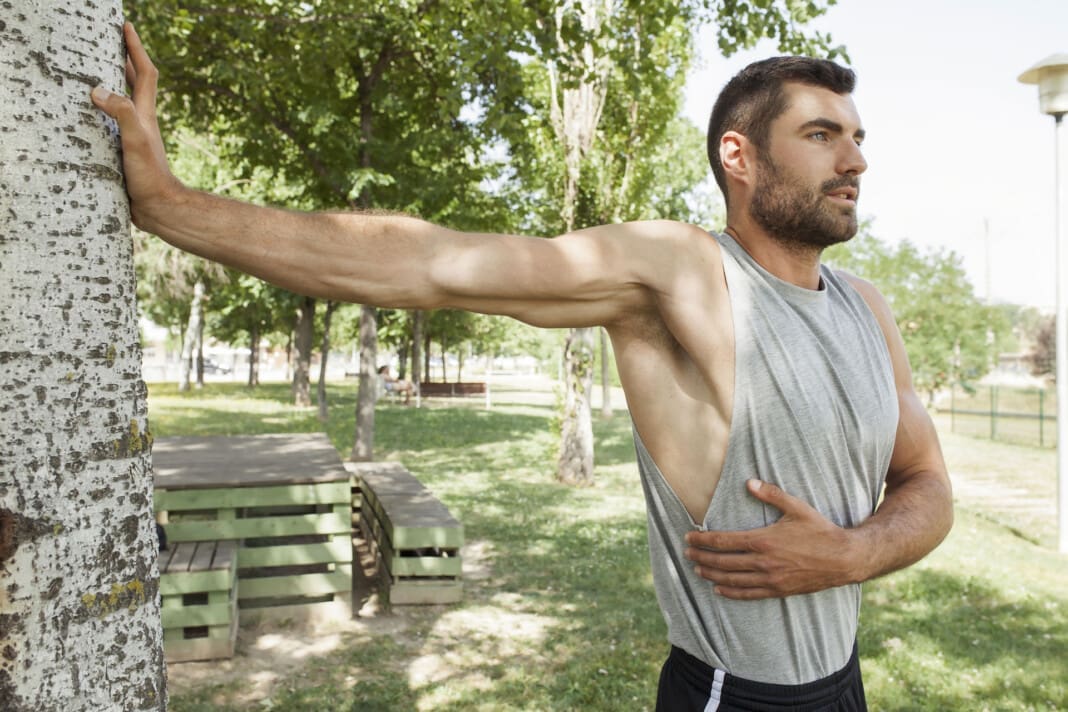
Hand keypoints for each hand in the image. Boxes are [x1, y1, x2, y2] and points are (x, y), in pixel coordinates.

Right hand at [90, 22, 182, 227]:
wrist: (159, 210)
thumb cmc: (151, 177)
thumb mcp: (136, 141)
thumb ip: (123, 113)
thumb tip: (99, 90)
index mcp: (144, 115)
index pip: (143, 73)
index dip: (136, 48)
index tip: (126, 26)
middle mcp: (140, 123)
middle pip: (133, 84)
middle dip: (123, 60)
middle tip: (109, 41)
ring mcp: (133, 137)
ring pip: (122, 104)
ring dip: (112, 86)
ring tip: (95, 72)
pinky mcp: (124, 153)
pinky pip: (111, 125)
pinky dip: (101, 115)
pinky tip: (89, 119)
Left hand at [683, 479, 859, 599]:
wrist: (844, 558)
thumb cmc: (820, 530)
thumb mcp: (797, 507)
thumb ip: (771, 494)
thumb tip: (749, 482)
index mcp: (763, 540)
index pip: (723, 541)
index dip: (703, 541)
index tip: (689, 539)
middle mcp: (763, 561)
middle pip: (722, 562)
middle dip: (701, 557)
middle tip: (686, 554)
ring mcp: (770, 578)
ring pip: (732, 579)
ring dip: (711, 575)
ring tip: (697, 570)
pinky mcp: (779, 590)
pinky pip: (749, 594)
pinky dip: (731, 592)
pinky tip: (719, 589)